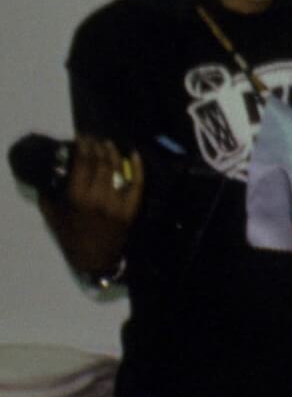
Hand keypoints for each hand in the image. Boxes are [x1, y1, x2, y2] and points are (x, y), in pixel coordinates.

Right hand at [38, 136, 143, 276]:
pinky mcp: (131, 206)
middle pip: (100, 162)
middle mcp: (98, 197)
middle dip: (96, 146)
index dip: (82, 147)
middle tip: (94, 138)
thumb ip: (48, 196)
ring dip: (112, 152)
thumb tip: (49, 174)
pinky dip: (137, 166)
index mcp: (77, 198)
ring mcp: (117, 201)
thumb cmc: (72, 237)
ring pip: (116, 169)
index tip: (81, 138)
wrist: (96, 258)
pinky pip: (137, 182)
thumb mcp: (53, 217)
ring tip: (107, 143)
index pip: (82, 164)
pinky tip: (133, 153)